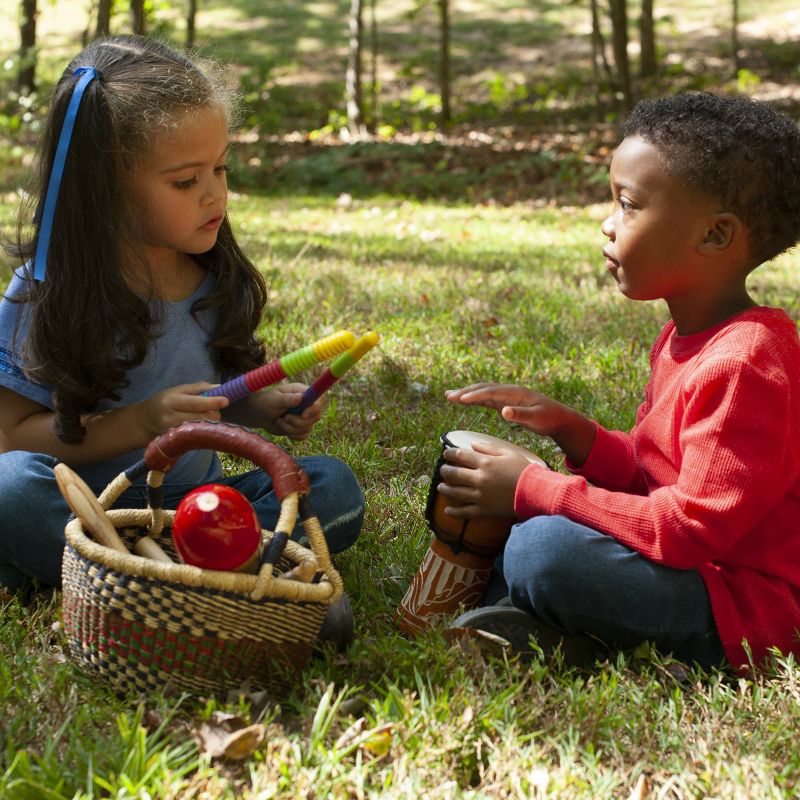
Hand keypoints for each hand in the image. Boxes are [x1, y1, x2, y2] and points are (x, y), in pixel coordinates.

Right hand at [134, 382, 228, 438]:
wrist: (144, 422)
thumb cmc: (164, 402)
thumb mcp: (178, 390)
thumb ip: (200, 388)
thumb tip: (220, 388)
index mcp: (172, 401)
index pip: (196, 403)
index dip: (213, 402)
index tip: (226, 400)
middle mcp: (171, 417)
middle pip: (203, 417)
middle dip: (214, 412)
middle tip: (214, 408)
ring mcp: (174, 432)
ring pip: (202, 428)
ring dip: (210, 422)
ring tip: (204, 416)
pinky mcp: (177, 442)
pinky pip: (197, 436)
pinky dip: (203, 429)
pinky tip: (198, 425)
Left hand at [256, 383, 323, 439]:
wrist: (258, 414)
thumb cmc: (265, 402)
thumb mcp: (273, 400)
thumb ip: (286, 399)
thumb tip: (300, 398)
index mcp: (303, 393)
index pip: (319, 400)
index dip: (315, 408)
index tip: (303, 414)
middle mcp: (307, 404)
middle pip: (316, 417)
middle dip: (298, 421)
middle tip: (284, 418)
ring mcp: (305, 416)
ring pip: (308, 428)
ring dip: (291, 428)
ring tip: (279, 421)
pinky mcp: (301, 427)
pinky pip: (304, 436)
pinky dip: (293, 435)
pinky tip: (283, 428)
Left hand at [437, 439, 541, 517]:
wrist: (536, 492)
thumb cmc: (524, 470)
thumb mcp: (508, 453)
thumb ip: (489, 448)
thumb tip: (473, 444)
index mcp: (485, 463)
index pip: (461, 455)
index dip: (450, 454)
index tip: (445, 454)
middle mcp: (479, 479)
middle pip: (454, 474)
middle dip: (445, 471)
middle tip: (442, 470)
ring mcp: (480, 496)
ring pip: (455, 492)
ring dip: (445, 489)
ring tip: (440, 487)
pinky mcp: (484, 510)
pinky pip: (465, 512)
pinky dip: (454, 512)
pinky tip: (447, 510)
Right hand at [445, 383, 570, 435]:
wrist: (558, 417)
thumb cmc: (549, 417)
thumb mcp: (536, 418)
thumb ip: (520, 415)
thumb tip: (504, 412)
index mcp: (515, 392)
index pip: (491, 392)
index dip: (475, 395)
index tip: (461, 399)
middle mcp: (508, 391)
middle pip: (483, 389)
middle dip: (465, 392)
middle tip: (448, 396)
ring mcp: (506, 396)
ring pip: (482, 392)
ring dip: (466, 394)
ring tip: (449, 396)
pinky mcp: (505, 403)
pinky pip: (486, 399)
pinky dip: (474, 400)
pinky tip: (464, 401)